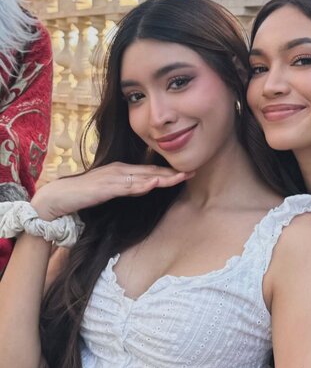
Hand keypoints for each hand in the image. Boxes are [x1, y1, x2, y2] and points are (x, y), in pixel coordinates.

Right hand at [31, 162, 193, 220]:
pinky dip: (142, 185)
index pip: (150, 170)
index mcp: (122, 170)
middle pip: (151, 171)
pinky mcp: (105, 187)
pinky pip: (127, 186)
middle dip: (173, 172)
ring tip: (182, 176)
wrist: (58, 197)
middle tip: (194, 170)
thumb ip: (125, 189)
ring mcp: (112, 177)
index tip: (187, 172)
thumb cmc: (82, 195)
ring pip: (143, 176)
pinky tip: (154, 183)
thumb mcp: (109, 190)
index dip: (169, 171)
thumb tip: (142, 190)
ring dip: (163, 176)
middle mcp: (120, 170)